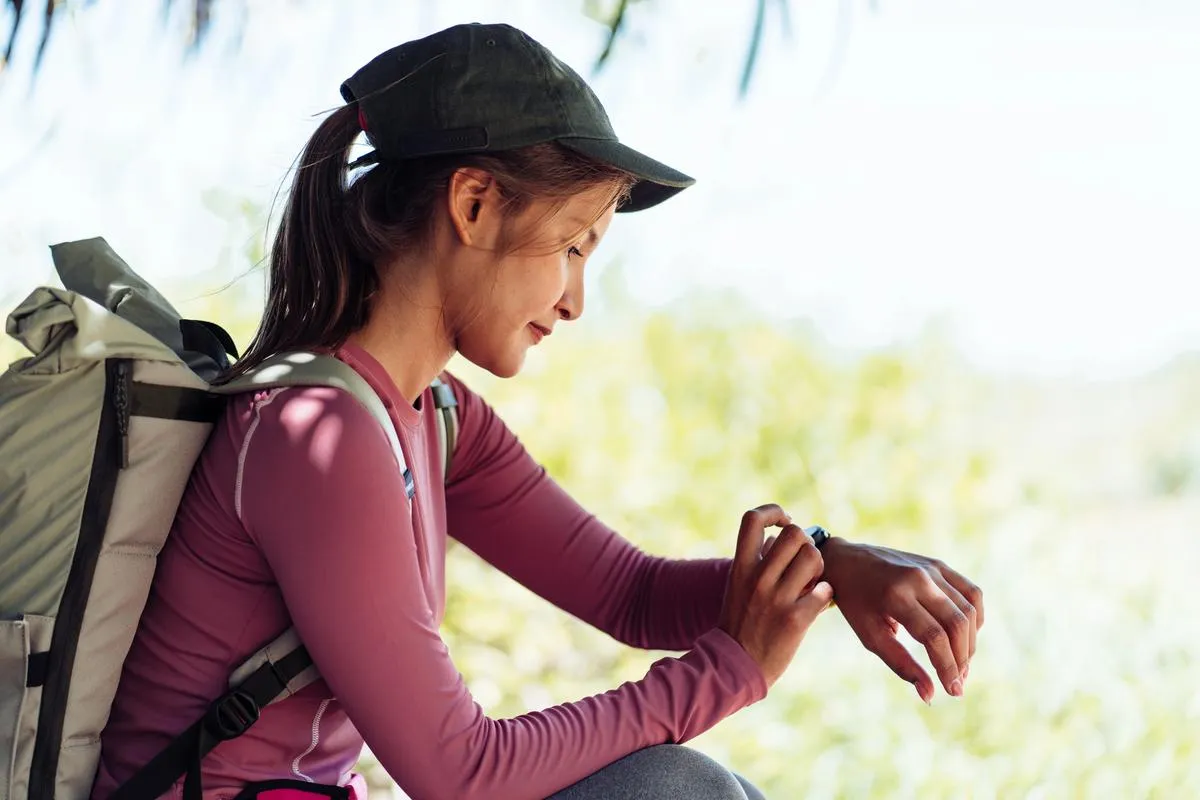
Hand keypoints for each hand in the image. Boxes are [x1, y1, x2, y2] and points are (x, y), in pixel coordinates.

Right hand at [718, 505, 834, 686]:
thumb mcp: (739, 585)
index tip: (784, 523)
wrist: (735, 665)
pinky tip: (816, 601)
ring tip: (812, 581)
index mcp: (741, 566)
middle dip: (806, 543)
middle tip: (803, 560)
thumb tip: (777, 537)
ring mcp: (776, 598)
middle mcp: (758, 578)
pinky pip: (823, 591)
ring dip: (818, 567)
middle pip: (794, 534)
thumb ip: (757, 559)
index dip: (773, 512)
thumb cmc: (741, 621)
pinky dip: (825, 593)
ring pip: (813, 558)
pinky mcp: (795, 620)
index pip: (752, 519)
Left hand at [821, 538, 983, 702]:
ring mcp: (932, 568)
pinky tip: (964, 637)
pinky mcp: (939, 565)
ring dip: (971, 642)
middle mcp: (918, 578)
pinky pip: (971, 593)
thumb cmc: (856, 604)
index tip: (953, 691)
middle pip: (957, 624)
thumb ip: (901, 664)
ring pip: (969, 610)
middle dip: (962, 659)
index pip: (934, 637)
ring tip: (960, 665)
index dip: (948, 667)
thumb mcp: (870, 635)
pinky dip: (974, 618)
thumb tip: (930, 695)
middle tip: (957, 682)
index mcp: (896, 595)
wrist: (846, 561)